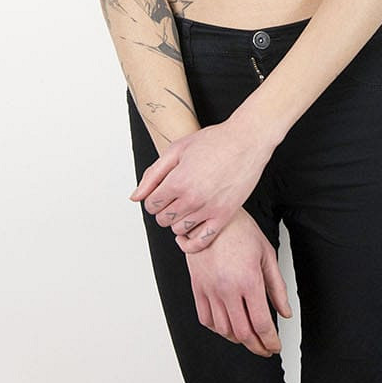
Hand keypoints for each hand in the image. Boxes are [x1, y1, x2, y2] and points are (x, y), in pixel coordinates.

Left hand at [129, 117, 272, 252]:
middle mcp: (192, 198)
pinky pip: (201, 241)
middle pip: (163, 219)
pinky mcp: (224, 216)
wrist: (246, 140)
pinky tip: (190, 230)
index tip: (162, 192)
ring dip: (178, 220)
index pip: (151, 205)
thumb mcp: (176, 150)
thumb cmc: (214, 141)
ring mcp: (209, 209)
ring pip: (179, 229)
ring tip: (186, 206)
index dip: (153, 198)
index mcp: (177, 181)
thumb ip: (152, 175)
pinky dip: (191, 242)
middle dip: (164, 209)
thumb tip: (135, 197)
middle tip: (175, 196)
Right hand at [184, 206, 292, 356]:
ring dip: (238, 339)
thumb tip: (285, 313)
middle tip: (265, 349)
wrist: (209, 217)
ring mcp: (210, 290)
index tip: (275, 346)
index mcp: (249, 281)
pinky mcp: (197, 287)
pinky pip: (205, 318)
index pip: (262, 323)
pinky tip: (227, 327)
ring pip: (223, 329)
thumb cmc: (240, 231)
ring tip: (248, 338)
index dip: (270, 341)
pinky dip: (218, 329)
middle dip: (256, 346)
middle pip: (243, 332)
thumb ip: (277, 287)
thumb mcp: (266, 255)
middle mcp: (228, 289)